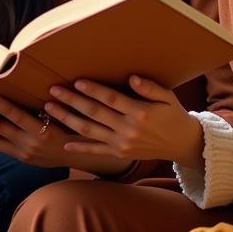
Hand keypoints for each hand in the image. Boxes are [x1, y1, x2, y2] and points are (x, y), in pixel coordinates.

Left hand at [0, 95, 128, 172]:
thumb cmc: (75, 129)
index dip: (5, 107)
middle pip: (3, 129)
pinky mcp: (21, 157)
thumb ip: (54, 105)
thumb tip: (44, 85)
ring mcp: (24, 152)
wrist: (80, 156)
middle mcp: (31, 144)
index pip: (20, 117)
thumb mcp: (68, 116)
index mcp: (44, 131)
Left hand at [45, 75, 202, 164]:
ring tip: (50, 108)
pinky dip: (79, 148)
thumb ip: (150, 88)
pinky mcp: (119, 153)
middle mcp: (128, 130)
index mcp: (140, 113)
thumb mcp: (168, 97)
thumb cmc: (173, 114)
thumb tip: (131, 78)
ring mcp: (122, 144)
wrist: (181, 144)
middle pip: (95, 113)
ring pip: (89, 131)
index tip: (77, 81)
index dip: (93, 90)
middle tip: (53, 90)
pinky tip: (64, 142)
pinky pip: (96, 151)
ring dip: (68, 119)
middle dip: (72, 101)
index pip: (112, 99)